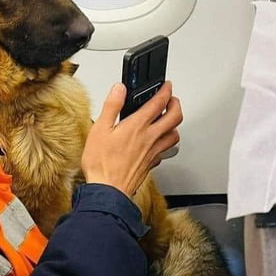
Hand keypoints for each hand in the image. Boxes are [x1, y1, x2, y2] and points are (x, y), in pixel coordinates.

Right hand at [81, 82, 182, 197]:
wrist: (108, 190)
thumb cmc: (102, 163)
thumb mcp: (100, 129)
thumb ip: (112, 106)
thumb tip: (119, 89)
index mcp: (138, 126)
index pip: (159, 102)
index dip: (165, 90)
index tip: (166, 85)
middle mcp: (150, 138)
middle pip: (175, 117)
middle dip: (176, 104)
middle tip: (171, 100)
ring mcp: (153, 152)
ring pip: (174, 135)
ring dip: (174, 125)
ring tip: (168, 120)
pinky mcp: (151, 164)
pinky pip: (165, 150)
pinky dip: (166, 143)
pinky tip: (159, 143)